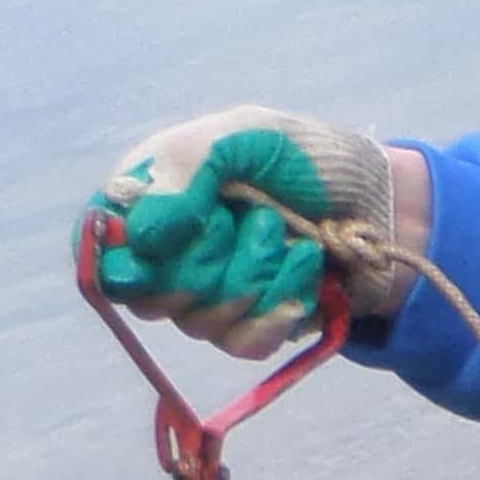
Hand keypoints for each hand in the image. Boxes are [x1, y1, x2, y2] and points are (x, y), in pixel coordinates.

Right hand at [82, 107, 403, 351]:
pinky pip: (243, 342)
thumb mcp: (243, 137)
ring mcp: (206, 298)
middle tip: (253, 216)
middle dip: (209, 257)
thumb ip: (185, 168)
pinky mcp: (249, 331)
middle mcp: (169, 253)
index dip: (120, 254)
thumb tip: (141, 235)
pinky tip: (305, 271)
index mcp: (151, 197)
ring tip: (288, 236)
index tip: (157, 243)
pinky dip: (280, 304)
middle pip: (149, 294)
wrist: (380, 208)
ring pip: (199, 321)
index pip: (98, 245)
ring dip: (255, 274)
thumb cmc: (307, 160)